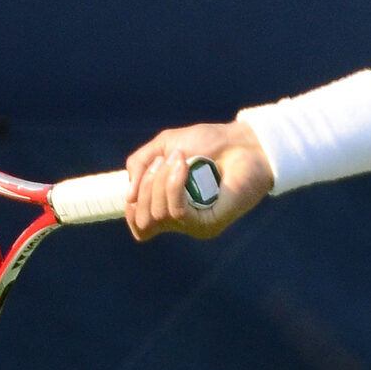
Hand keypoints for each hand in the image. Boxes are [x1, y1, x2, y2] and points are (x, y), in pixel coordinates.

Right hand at [121, 121, 273, 240]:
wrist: (242, 141)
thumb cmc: (209, 143)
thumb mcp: (164, 147)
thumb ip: (139, 165)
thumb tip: (128, 197)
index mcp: (170, 207)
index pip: (142, 228)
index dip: (133, 209)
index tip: (139, 180)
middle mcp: (182, 221)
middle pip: (144, 221)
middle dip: (146, 187)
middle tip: (163, 161)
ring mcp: (195, 224)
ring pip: (158, 216)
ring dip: (160, 182)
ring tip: (178, 159)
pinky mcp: (210, 223)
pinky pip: (177, 213)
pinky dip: (173, 186)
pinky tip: (183, 167)